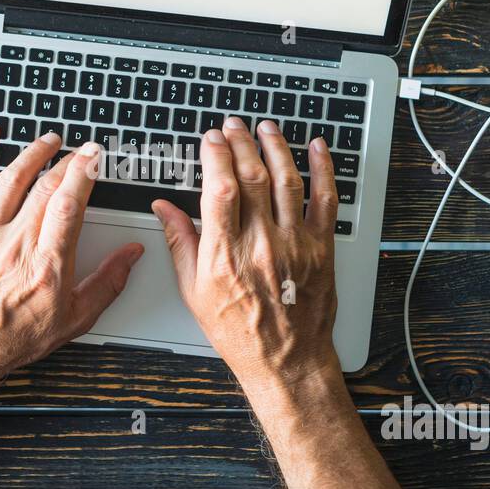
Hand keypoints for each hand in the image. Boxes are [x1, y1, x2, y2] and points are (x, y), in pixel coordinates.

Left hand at [0, 125, 143, 389]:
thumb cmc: (14, 338)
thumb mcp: (73, 320)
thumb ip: (107, 283)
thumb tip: (131, 255)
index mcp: (47, 264)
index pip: (69, 203)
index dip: (84, 172)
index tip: (94, 155)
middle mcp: (16, 244)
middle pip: (45, 186)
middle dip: (67, 161)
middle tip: (80, 152)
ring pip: (12, 178)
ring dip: (34, 153)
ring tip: (49, 141)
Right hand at [152, 117, 341, 402]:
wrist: (286, 362)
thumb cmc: (239, 332)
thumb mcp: (195, 292)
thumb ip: (180, 243)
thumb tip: (164, 208)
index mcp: (225, 255)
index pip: (220, 189)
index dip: (216, 156)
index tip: (211, 140)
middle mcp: (261, 245)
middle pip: (253, 176)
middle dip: (241, 143)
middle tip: (234, 126)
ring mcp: (295, 245)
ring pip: (287, 180)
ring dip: (276, 147)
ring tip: (266, 128)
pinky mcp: (321, 249)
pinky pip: (325, 200)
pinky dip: (323, 170)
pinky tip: (317, 149)